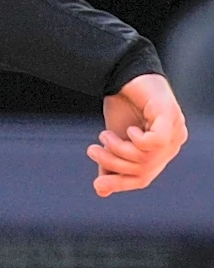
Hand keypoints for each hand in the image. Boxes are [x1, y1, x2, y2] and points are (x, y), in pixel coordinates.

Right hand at [86, 73, 187, 197]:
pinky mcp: (171, 116)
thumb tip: (101, 190)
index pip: (142, 179)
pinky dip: (137, 139)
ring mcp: (175, 129)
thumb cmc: (123, 107)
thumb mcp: (113, 141)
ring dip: (118, 149)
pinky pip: (155, 142)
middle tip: (92, 149)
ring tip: (104, 135)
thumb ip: (110, 163)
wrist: (122, 76)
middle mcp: (173, 143)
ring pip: (146, 158)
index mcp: (161, 151)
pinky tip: (130, 128)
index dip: (119, 183)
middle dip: (112, 163)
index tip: (97, 183)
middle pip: (142, 171)